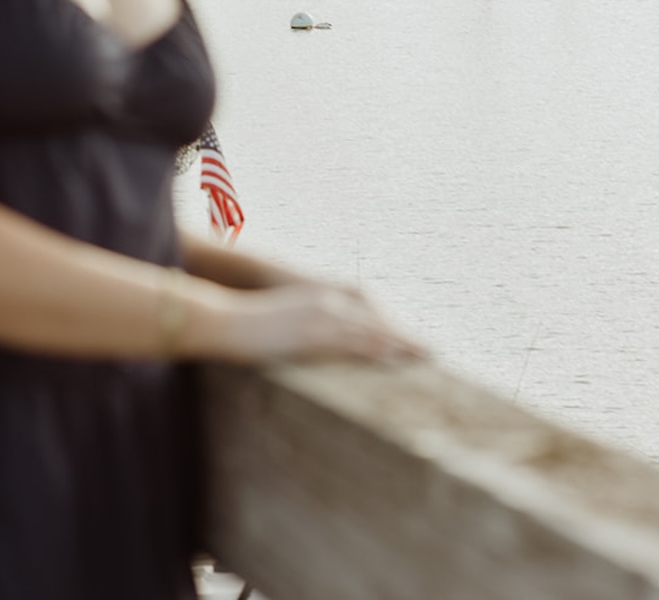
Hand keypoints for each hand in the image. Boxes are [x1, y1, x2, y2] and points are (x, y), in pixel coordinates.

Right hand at [217, 282, 424, 365]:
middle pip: (375, 319)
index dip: (388, 326)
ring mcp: (323, 316)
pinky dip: (378, 348)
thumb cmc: (250, 323)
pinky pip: (355, 341)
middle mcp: (328, 303)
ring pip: (371, 328)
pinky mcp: (316, 332)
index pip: (366, 311)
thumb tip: (316, 347)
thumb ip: (305, 330)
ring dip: (399, 342)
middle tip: (429, 350)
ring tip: (424, 356)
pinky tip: (394, 358)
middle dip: (402, 335)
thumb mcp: (285, 321)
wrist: (229, 317)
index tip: (408, 340)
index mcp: (321, 298)